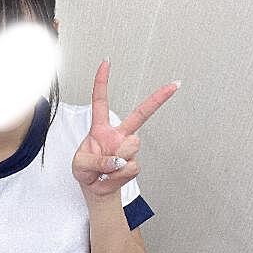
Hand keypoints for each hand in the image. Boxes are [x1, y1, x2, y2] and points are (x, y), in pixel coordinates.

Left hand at [72, 59, 179, 199]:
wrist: (95, 190)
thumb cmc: (85, 172)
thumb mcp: (80, 165)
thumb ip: (95, 160)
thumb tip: (118, 159)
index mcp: (101, 128)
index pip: (101, 101)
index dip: (102, 81)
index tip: (106, 62)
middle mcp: (118, 135)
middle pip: (141, 114)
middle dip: (158, 99)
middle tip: (173, 85)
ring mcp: (128, 149)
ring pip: (131, 145)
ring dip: (115, 160)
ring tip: (104, 169)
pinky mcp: (134, 164)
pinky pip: (130, 167)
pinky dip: (117, 175)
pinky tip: (111, 176)